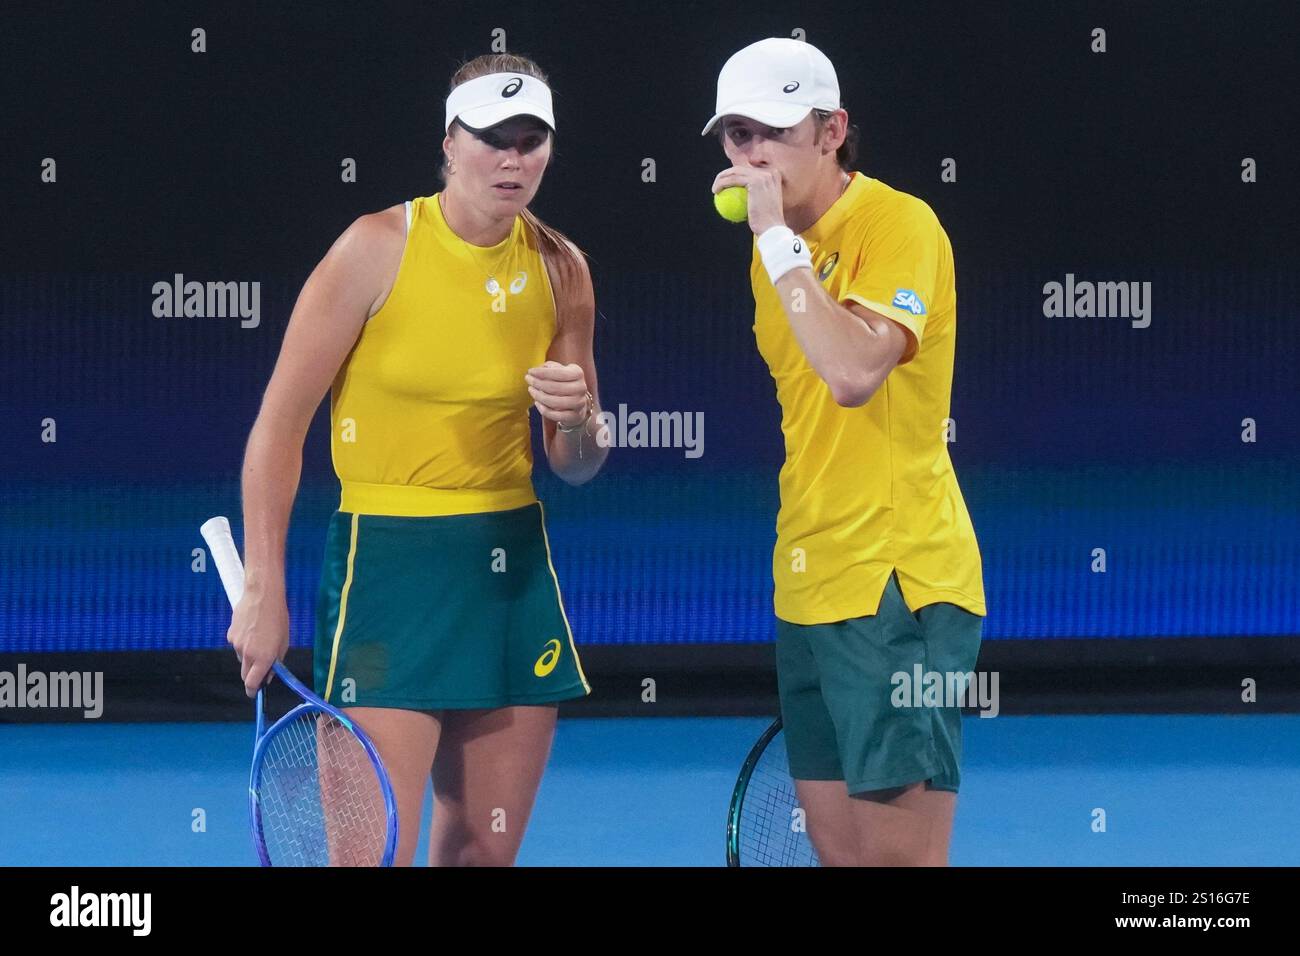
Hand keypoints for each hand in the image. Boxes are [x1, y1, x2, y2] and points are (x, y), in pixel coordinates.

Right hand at [227, 583, 289, 697]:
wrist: (262, 596)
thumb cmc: (278, 618)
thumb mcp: (284, 642)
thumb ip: (276, 661)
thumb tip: (270, 675)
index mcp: (263, 657)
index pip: (252, 683)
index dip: (253, 690)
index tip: (255, 692)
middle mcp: (247, 654)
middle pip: (245, 674)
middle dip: (252, 675)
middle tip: (262, 667)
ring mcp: (236, 644)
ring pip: (242, 658)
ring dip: (249, 656)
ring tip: (260, 638)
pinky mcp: (230, 635)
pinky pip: (237, 645)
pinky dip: (244, 643)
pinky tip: (252, 630)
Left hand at [525, 361, 589, 428]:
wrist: (577, 402)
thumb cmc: (564, 383)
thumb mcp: (560, 371)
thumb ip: (550, 367)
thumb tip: (540, 369)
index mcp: (578, 373)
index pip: (558, 373)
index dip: (542, 372)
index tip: (530, 371)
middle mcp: (581, 388)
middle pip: (555, 387)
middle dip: (537, 383)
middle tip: (528, 379)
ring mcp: (579, 403)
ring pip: (554, 402)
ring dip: (538, 396)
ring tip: (531, 390)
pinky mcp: (574, 416)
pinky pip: (555, 415)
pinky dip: (543, 409)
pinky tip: (537, 403)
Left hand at [711, 165, 784, 235]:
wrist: (772, 229)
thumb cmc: (764, 224)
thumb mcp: (761, 208)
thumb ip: (753, 197)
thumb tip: (737, 195)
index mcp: (773, 176)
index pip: (749, 171)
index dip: (735, 174)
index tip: (726, 184)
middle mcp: (770, 172)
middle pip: (742, 168)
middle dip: (726, 174)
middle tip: (718, 184)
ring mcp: (763, 175)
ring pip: (735, 171)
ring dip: (721, 178)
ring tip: (715, 189)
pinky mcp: (756, 181)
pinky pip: (733, 180)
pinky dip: (722, 184)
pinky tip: (715, 191)